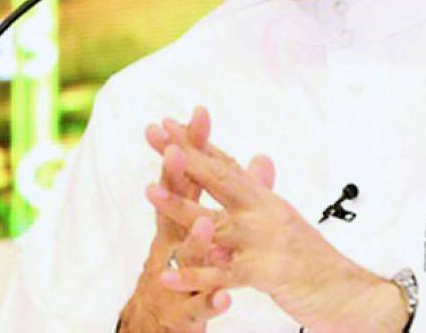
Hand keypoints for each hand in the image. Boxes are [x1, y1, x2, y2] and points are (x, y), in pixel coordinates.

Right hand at [120, 107, 231, 331]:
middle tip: (178, 152)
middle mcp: (174, 242)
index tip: (198, 113)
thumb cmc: (191, 264)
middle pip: (175, 206)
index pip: (189, 177)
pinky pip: (199, 304)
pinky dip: (209, 299)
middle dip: (176, 179)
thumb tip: (261, 158)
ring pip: (187, 256)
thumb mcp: (212, 225)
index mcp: (182, 219)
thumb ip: (235, 193)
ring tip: (205, 223)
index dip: (193, 145)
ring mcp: (178, 275)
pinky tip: (224, 296)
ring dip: (196, 240)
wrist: (164, 319)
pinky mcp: (187, 309)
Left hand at [148, 112, 407, 332]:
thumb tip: (257, 158)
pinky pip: (224, 273)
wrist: (348, 292)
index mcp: (265, 200)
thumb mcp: (285, 219)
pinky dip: (194, 275)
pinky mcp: (267, 272)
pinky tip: (167, 274)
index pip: (226, 165)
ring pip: (216, 222)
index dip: (197, 143)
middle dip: (185, 156)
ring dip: (181, 207)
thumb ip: (263, 190)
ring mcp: (265, 240)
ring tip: (149, 191)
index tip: (168, 123)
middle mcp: (264, 212)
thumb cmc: (313, 259)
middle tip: (156, 135)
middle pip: (220, 178)